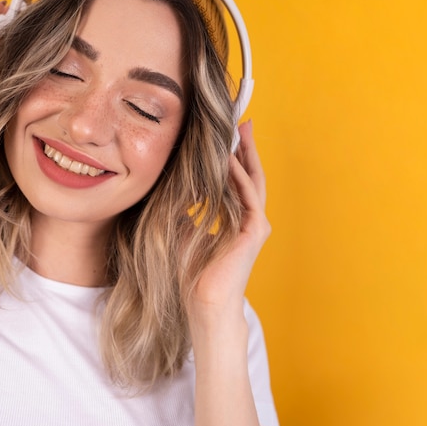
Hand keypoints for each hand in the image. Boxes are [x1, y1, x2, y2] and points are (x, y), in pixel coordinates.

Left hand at [187, 120, 270, 324]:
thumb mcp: (182, 231)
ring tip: (241, 130)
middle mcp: (249, 219)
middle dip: (246, 148)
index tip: (227, 136)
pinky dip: (240, 176)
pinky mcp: (254, 231)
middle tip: (243, 121)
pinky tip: (231, 159)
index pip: (238, 180)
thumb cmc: (193, 274)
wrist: (203, 304)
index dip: (234, 157)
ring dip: (247, 155)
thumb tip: (172, 191)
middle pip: (251, 174)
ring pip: (253, 181)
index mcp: (236, 219)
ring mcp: (254, 225)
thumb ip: (183, 210)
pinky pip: (248, 196)